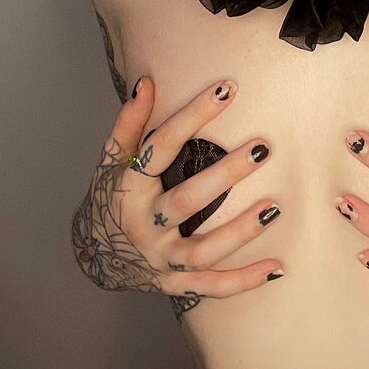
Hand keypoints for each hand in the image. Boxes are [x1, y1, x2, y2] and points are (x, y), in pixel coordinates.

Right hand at [71, 77, 283, 314]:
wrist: (92, 255)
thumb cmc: (111, 195)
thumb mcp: (112, 159)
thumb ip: (130, 122)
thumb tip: (146, 83)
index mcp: (129, 188)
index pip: (162, 146)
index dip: (193, 115)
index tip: (227, 90)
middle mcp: (144, 226)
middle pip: (186, 200)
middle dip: (225, 174)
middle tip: (261, 148)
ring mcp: (160, 259)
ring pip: (201, 250)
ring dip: (239, 231)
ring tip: (273, 208)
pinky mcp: (173, 283)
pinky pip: (211, 286)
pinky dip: (243, 281)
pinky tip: (277, 268)